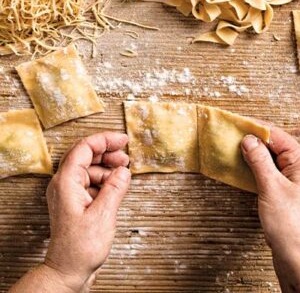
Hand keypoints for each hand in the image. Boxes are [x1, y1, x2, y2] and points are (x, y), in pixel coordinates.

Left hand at [10, 132, 130, 292]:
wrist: (68, 270)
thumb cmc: (80, 247)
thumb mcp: (104, 214)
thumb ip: (115, 188)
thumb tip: (124, 171)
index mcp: (66, 183)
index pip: (83, 148)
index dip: (104, 140)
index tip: (123, 140)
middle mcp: (64, 185)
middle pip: (85, 156)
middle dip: (107, 153)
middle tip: (126, 157)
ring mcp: (68, 194)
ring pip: (89, 169)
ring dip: (107, 168)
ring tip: (124, 174)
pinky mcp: (75, 203)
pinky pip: (90, 183)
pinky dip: (105, 181)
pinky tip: (117, 188)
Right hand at [241, 127, 299, 292]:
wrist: (297, 254)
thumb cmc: (289, 223)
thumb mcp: (271, 187)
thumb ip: (259, 160)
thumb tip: (248, 139)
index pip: (276, 135)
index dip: (255, 128)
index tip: (235, 122)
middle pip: (274, 144)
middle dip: (253, 139)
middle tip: (229, 133)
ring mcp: (295, 178)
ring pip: (271, 157)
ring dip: (253, 153)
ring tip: (232, 146)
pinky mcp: (286, 189)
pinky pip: (270, 170)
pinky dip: (256, 167)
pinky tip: (242, 165)